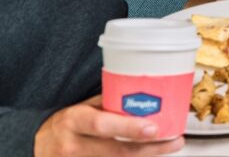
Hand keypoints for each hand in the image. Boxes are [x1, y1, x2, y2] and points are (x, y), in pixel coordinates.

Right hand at [34, 95, 183, 156]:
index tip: (153, 128)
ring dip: (146, 156)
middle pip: (116, 151)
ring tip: (169, 147)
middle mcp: (73, 145)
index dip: (129, 128)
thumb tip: (146, 95)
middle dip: (149, 148)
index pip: (102, 125)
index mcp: (74, 120)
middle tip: (173, 142)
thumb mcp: (82, 108)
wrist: (38, 145)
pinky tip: (149, 154)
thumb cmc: (67, 124)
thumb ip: (109, 105)